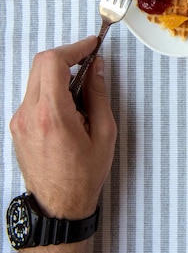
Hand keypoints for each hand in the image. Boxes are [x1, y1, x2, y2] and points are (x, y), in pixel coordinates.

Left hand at [9, 37, 116, 219]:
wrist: (58, 207)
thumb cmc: (84, 175)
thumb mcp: (104, 133)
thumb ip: (98, 94)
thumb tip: (96, 67)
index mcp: (52, 115)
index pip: (53, 62)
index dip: (74, 47)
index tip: (91, 45)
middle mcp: (29, 114)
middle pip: (41, 64)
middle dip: (67, 55)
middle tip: (88, 59)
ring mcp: (19, 120)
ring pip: (35, 77)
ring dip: (58, 72)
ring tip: (80, 86)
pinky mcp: (17, 126)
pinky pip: (32, 94)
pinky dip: (50, 88)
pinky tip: (68, 103)